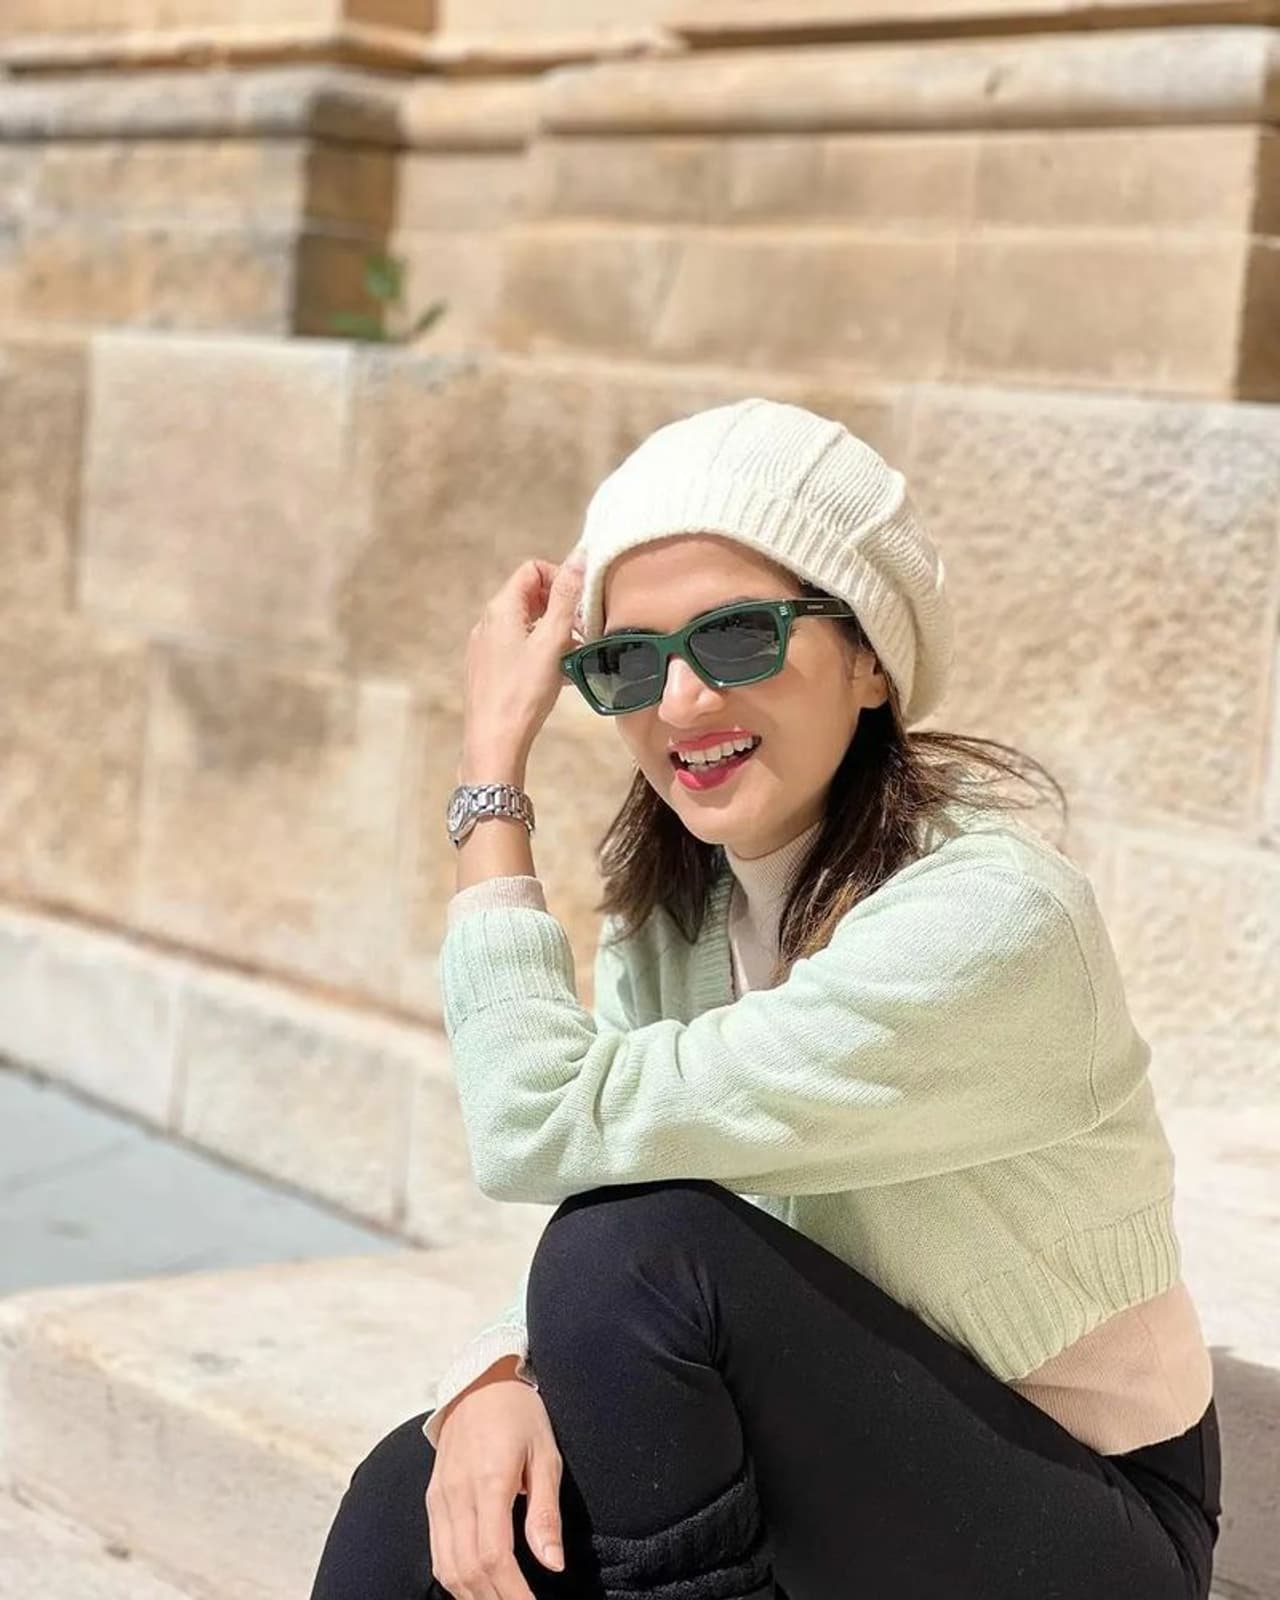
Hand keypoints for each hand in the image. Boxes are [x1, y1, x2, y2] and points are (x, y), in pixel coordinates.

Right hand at [426, 1368, 565, 1599]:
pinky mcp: (432, 1499)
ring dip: (473, 1596)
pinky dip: (455, 1579)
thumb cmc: (521, 1415)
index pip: (494, 1555)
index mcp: (489, 1481)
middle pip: (467, 1570)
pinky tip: (477, 1588)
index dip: (513, 1593)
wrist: (480, 1382)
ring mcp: (439, 1498)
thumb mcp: (545, 1454)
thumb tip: (553, 1564)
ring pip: (447, 1568)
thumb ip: (545, 1512)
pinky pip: (438, 1553)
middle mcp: (456, 1494)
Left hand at [462, 550, 586, 762]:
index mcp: (501, 609)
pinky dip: (542, 653)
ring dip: (554, 634)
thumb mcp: (552, 640)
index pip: (532, 570)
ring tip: (575, 657)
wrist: (495, 741)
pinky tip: (559, 676)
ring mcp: (486, 647)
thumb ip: (567, 597)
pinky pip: (519, 649)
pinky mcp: (489, 670)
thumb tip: (579, 556)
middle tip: (583, 631)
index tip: (581, 604)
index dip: (560, 579)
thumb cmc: (522, 692)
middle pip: (530, 597)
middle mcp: (488, 623)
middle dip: (561, 609)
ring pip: (527, 626)